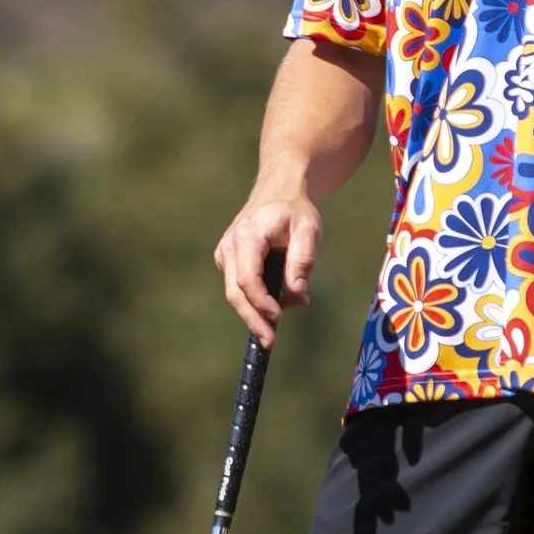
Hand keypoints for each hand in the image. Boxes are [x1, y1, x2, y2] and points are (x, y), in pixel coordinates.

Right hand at [212, 187, 319, 346]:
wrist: (277, 191)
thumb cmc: (294, 211)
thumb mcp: (308, 230)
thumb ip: (302, 260)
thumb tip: (297, 294)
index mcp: (248, 235)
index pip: (248, 279)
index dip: (262, 303)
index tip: (279, 317)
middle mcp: (230, 245)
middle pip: (235, 292)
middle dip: (252, 319)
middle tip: (270, 342)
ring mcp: (225, 252)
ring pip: (234, 292)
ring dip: (255, 311)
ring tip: (280, 319)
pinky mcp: (226, 259)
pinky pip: (237, 286)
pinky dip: (254, 299)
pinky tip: (275, 302)